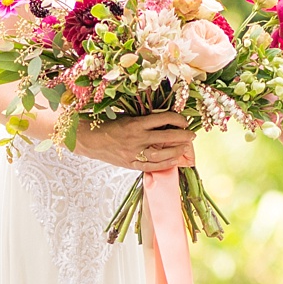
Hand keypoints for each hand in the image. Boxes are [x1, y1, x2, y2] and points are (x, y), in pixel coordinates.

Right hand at [75, 112, 196, 171]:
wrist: (90, 140)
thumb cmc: (109, 125)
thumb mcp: (127, 117)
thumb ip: (145, 120)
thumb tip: (167, 121)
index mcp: (135, 123)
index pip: (163, 119)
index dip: (178, 119)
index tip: (185, 120)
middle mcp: (136, 138)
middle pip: (166, 137)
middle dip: (182, 136)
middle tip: (192, 135)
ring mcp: (133, 153)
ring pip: (161, 155)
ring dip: (176, 151)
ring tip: (184, 148)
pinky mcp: (130, 164)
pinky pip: (151, 167)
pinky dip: (165, 164)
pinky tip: (174, 161)